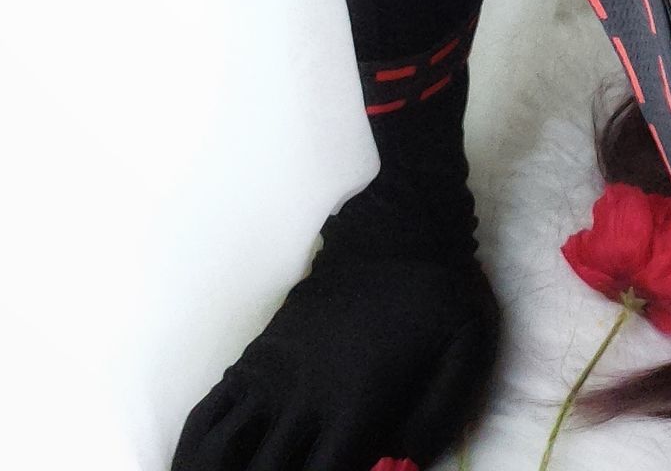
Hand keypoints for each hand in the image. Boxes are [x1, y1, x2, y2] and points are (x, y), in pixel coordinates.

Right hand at [170, 247, 499, 470]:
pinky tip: (209, 463)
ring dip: (228, 470)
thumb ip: (438, 416)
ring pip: (224, 453)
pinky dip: (201, 448)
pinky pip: (208, 416)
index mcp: (355, 404)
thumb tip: (404, 464)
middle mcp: (303, 398)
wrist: (393, 229)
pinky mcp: (255, 357)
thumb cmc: (435, 295)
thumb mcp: (464, 349)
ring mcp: (271, 377)